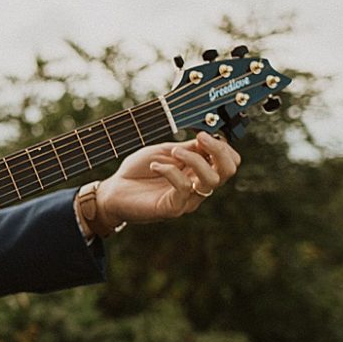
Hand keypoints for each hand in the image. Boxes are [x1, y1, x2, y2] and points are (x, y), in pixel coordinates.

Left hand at [97, 132, 240, 223]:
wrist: (114, 191)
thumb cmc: (138, 171)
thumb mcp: (166, 152)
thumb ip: (188, 148)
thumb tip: (209, 138)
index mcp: (198, 170)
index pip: (228, 162)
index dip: (223, 146)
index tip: (204, 133)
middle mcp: (197, 186)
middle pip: (228, 171)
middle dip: (219, 150)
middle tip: (201, 138)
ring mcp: (187, 199)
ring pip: (210, 180)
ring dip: (194, 159)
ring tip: (174, 151)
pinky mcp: (173, 208)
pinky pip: (184, 188)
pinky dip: (171, 171)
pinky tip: (155, 165)